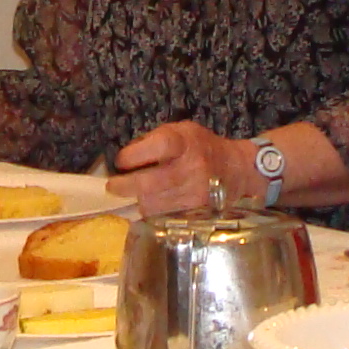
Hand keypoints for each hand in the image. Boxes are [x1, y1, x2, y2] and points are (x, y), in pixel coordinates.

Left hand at [110, 121, 253, 216]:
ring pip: (153, 203)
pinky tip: (153, 203)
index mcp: (186, 143)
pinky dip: (153, 211)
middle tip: (113, 186)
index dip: (135, 155)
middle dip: (125, 185)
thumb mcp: (181, 131)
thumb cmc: (201, 147)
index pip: (159, 146)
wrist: (236, 170)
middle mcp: (192, 168)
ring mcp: (195, 193)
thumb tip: (124, 158)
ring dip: (139, 199)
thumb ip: (153, 139)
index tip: (121, 161)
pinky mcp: (196, 214)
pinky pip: (164, 217)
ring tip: (138, 192)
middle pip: (150, 182)